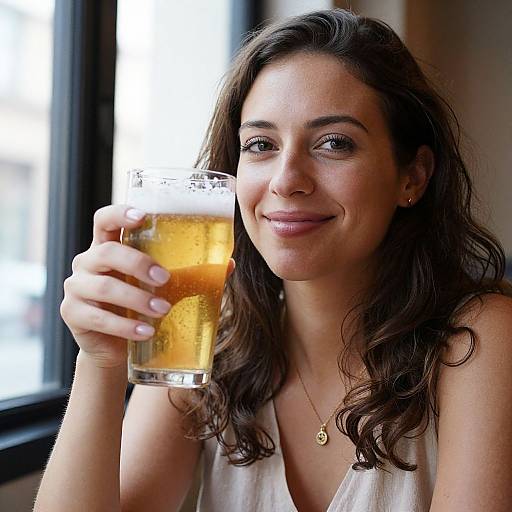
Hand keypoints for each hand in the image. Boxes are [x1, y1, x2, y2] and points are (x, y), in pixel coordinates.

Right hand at [60, 205, 235, 368]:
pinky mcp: (73, 314)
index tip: (142, 216)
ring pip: (103, 286)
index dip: (120, 214)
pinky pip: (97, 318)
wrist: (116, 345)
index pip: (104, 220)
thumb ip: (189, 274)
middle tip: (165, 279)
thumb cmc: (140, 306)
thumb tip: (228, 264)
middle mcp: (88, 262)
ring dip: (136, 298)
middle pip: (107, 251)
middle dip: (138, 263)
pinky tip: (146, 332)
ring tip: (162, 310)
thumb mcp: (162, 287)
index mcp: (108, 246)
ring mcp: (77, 287)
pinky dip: (125, 326)